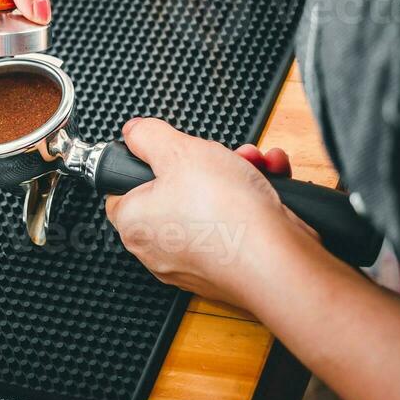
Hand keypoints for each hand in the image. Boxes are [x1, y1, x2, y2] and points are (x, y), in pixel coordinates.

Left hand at [105, 118, 316, 308]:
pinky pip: (238, 223)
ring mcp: (199, 261)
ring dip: (236, 175)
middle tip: (219, 155)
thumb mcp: (177, 150)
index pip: (122, 191)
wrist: (277, 259)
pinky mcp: (232, 266)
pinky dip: (255, 199)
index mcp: (136, 225)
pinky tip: (270, 182)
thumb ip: (148, 136)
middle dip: (205, 164)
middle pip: (176, 192)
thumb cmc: (223, 213)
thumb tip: (134, 132)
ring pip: (213, 204)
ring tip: (252, 165)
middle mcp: (162, 249)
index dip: (143, 166)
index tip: (162, 153)